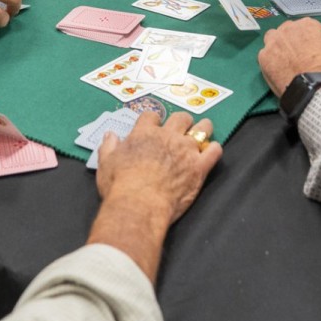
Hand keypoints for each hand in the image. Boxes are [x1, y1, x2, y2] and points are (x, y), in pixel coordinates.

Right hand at [96, 111, 221, 224]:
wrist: (139, 204)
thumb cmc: (120, 185)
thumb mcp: (106, 163)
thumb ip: (109, 147)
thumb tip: (110, 135)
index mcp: (145, 133)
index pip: (151, 116)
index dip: (153, 120)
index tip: (153, 126)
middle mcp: (168, 137)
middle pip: (180, 117)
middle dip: (181, 121)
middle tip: (181, 127)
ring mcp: (186, 150)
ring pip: (201, 129)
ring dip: (202, 128)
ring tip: (203, 131)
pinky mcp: (199, 168)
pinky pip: (214, 152)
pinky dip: (214, 149)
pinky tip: (212, 151)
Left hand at [257, 19, 320, 96]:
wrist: (315, 89)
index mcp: (309, 25)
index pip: (305, 27)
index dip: (306, 39)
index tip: (309, 49)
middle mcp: (289, 28)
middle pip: (286, 31)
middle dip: (290, 41)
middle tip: (296, 56)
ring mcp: (274, 41)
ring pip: (272, 39)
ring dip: (277, 47)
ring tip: (284, 62)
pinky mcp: (263, 56)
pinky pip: (265, 56)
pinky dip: (270, 62)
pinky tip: (277, 72)